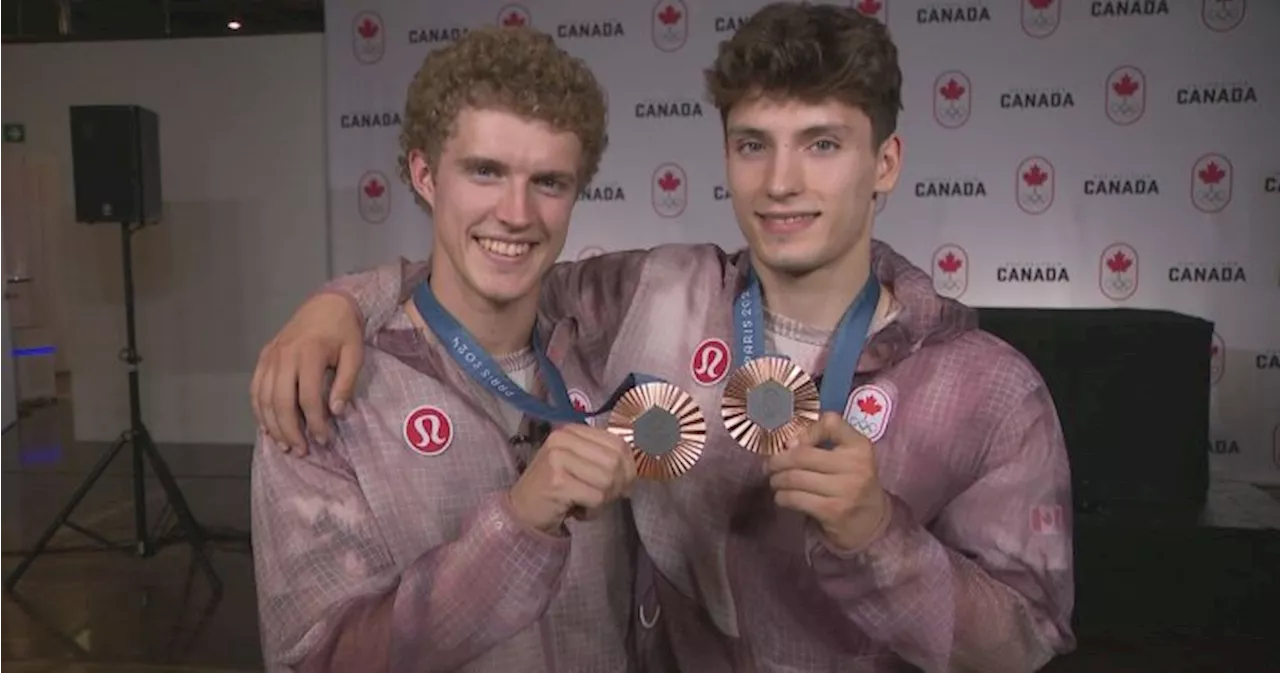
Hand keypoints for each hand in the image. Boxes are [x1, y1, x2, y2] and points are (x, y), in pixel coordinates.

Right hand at [251, 292, 364, 454]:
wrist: (327, 304)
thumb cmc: (343, 330)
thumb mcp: (354, 354)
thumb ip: (346, 383)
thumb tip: (337, 413)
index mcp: (308, 354)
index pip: (308, 398)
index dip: (316, 423)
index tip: (325, 440)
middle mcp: (284, 356)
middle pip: (281, 402)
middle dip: (291, 431)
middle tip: (302, 451)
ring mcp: (270, 356)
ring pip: (264, 399)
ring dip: (273, 426)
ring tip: (286, 446)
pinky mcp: (264, 357)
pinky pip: (256, 389)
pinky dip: (259, 411)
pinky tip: (268, 427)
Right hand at [508, 424, 637, 534]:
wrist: (521, 511)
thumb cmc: (555, 489)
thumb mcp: (578, 465)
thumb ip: (604, 459)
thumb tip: (635, 472)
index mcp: (572, 430)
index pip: (618, 442)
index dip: (629, 467)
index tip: (624, 484)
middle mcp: (563, 439)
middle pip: (615, 461)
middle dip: (618, 485)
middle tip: (606, 498)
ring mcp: (558, 459)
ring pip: (608, 480)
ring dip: (604, 499)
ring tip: (589, 504)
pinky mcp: (558, 482)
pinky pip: (596, 497)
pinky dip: (593, 510)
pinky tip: (578, 511)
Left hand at [764, 411, 889, 551]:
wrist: (872, 520)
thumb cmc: (852, 483)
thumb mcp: (848, 457)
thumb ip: (823, 443)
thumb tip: (788, 444)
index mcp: (859, 445)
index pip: (830, 423)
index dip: (806, 431)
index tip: (793, 443)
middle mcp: (855, 465)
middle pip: (802, 454)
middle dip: (778, 460)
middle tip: (769, 465)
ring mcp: (845, 489)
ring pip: (794, 478)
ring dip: (777, 480)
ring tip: (775, 481)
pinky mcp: (833, 511)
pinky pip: (795, 499)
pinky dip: (782, 497)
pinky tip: (782, 497)